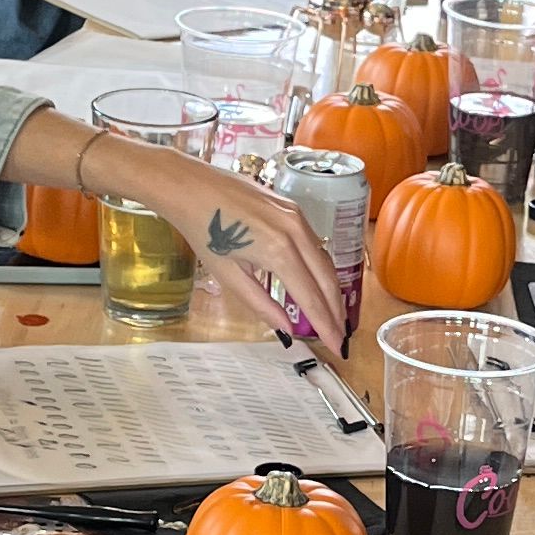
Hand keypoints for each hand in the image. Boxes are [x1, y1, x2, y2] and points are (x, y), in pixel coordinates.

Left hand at [135, 148, 348, 345]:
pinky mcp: (294, 208)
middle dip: (336, 311)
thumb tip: (286, 328)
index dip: (325, 325)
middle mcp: (295, 232)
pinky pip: (315, 244)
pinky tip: (319, 282)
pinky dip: (322, 268)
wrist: (193, 188)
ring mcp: (297, 217)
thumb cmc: (205, 232)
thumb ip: (261, 304)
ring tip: (335, 314)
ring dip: (333, 290)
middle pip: (327, 280)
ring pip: (325, 261)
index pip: (311, 297)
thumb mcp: (229, 275)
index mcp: (278, 252)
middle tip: (341, 336)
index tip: (336, 346)